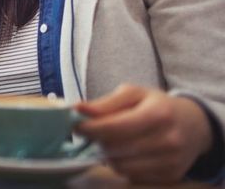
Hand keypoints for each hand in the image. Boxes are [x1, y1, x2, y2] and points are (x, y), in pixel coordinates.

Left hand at [76, 84, 213, 183]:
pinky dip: (122, 165)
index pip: (115, 127)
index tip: (76, 125)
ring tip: (111, 141)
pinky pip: (132, 177)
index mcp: (158, 114)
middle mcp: (168, 140)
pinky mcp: (171, 176)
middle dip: (98, 140)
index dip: (90, 128)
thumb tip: (78, 109)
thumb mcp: (134, 94)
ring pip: (121, 166)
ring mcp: (171, 161)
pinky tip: (125, 153)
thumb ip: (106, 103)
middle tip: (95, 132)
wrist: (194, 125)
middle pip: (116, 148)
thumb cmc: (157, 105)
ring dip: (108, 155)